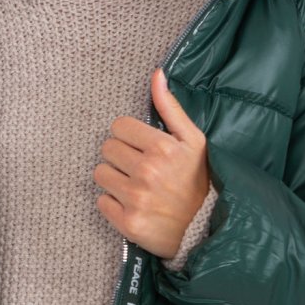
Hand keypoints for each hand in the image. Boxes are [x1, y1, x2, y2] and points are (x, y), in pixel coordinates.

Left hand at [93, 67, 214, 258]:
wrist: (204, 230)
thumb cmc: (198, 181)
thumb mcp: (193, 141)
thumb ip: (170, 107)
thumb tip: (156, 74)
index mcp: (162, 148)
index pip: (119, 127)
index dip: (129, 136)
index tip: (142, 147)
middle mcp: (147, 172)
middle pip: (107, 148)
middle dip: (121, 156)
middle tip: (139, 168)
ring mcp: (136, 198)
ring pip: (100, 174)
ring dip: (114, 179)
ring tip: (135, 186)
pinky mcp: (127, 222)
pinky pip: (101, 202)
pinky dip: (113, 204)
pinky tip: (132, 204)